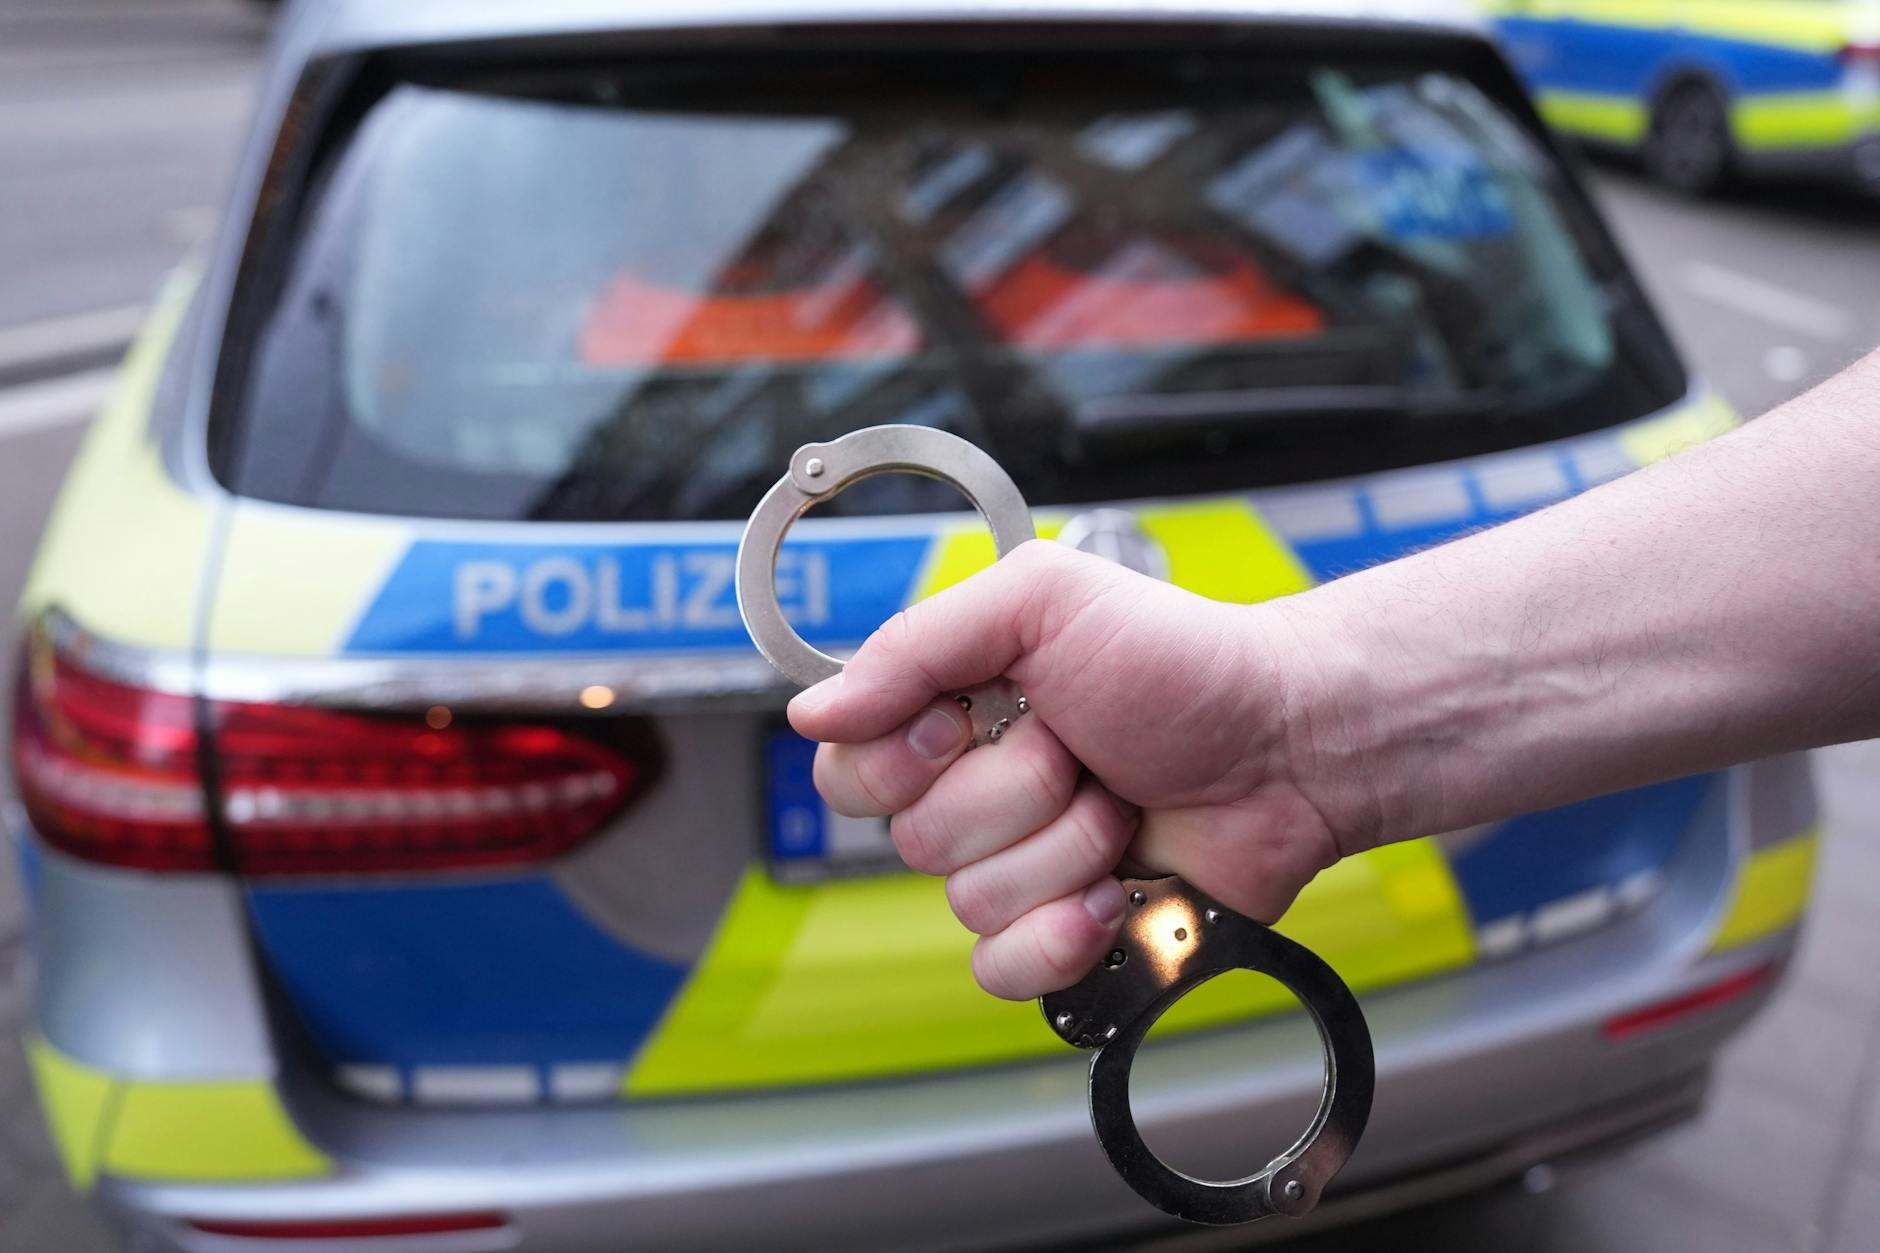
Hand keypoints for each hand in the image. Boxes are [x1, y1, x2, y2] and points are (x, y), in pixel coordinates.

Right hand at [788, 541, 1361, 1000]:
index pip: (846, 770)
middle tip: (1082, 750)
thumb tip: (811, 715)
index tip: (967, 719)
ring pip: (969, 903)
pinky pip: (1002, 972)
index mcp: (949, 715)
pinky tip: (1113, 895)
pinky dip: (1060, 937)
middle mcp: (972, 795)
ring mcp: (1018, 871)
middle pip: (912, 840)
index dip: (898, 759)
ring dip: (1066, 849)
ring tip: (1124, 805)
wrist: (1288, 744)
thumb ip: (913, 645)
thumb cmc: (1179, 661)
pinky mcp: (1062, 937)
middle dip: (1015, 793)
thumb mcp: (1040, 601)